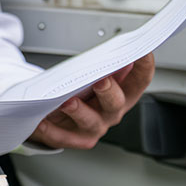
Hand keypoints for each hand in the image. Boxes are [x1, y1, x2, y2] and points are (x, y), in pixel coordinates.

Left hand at [29, 53, 155, 149]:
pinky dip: (50, 129)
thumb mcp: (93, 75)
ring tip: (67, 102)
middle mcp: (110, 113)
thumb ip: (104, 64)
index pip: (139, 82)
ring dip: (80, 111)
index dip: (144, 68)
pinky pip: (61, 136)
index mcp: (122, 95)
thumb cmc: (79, 91)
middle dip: (109, 92)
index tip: (144, 52)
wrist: (58, 115)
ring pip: (89, 122)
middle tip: (102, 81)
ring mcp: (92, 128)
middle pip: (115, 104)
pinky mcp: (72, 139)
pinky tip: (41, 121)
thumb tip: (116, 46)